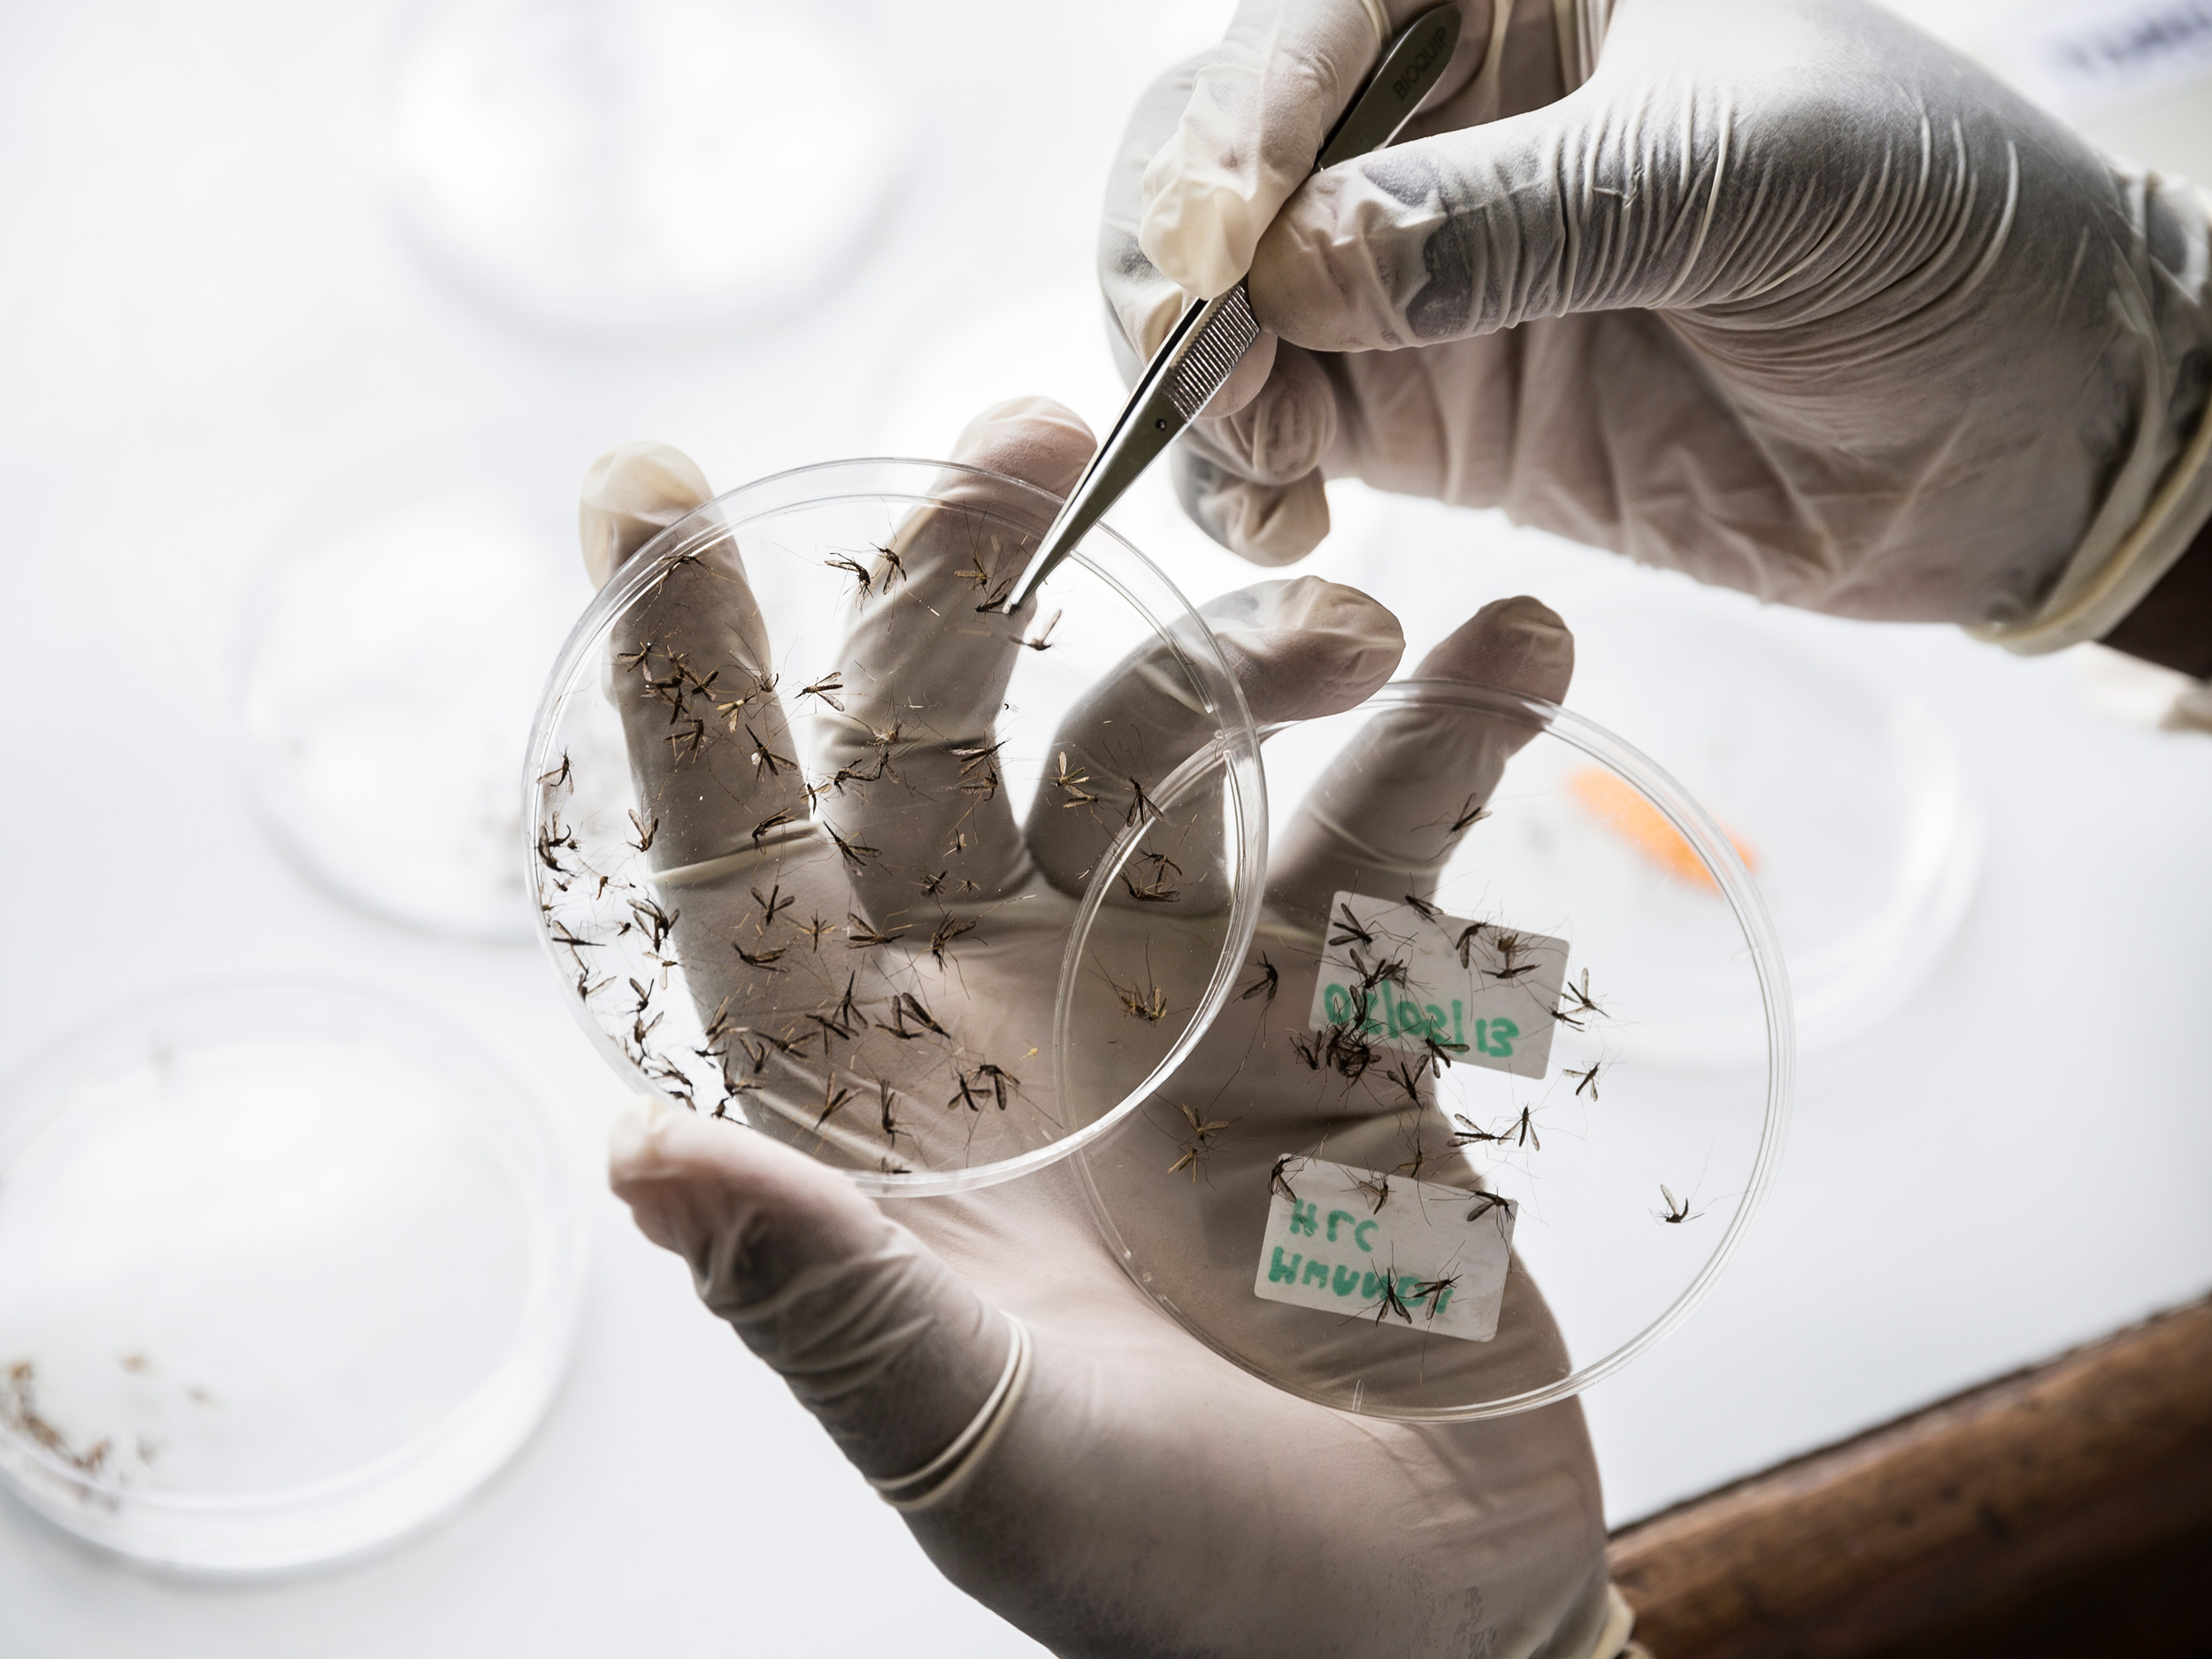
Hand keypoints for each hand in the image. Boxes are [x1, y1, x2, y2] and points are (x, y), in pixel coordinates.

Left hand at [591, 401, 1621, 1657]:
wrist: (1423, 1626)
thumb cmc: (1176, 1586)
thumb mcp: (998, 1459)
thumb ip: (840, 1311)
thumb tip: (634, 1160)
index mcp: (874, 1110)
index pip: (739, 867)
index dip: (683, 682)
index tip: (647, 481)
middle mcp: (1004, 1013)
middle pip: (945, 744)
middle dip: (967, 582)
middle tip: (1042, 435)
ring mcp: (1179, 993)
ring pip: (1173, 755)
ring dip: (1250, 657)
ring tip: (1357, 624)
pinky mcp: (1345, 1008)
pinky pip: (1390, 833)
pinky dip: (1454, 733)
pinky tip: (1520, 649)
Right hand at [1103, 0, 2211, 648]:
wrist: (2020, 436)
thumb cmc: (1939, 237)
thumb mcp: (1758, 179)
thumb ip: (1529, 216)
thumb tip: (1296, 274)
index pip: (1319, 16)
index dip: (1240, 119)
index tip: (1222, 245)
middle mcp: (1444, 117)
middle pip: (1219, 151)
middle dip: (1173, 251)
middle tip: (1187, 352)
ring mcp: (1418, 272)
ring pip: (1217, 300)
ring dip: (1187, 379)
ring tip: (1242, 459)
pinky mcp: (1422, 409)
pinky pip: (1273, 429)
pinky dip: (1236, 478)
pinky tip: (1278, 523)